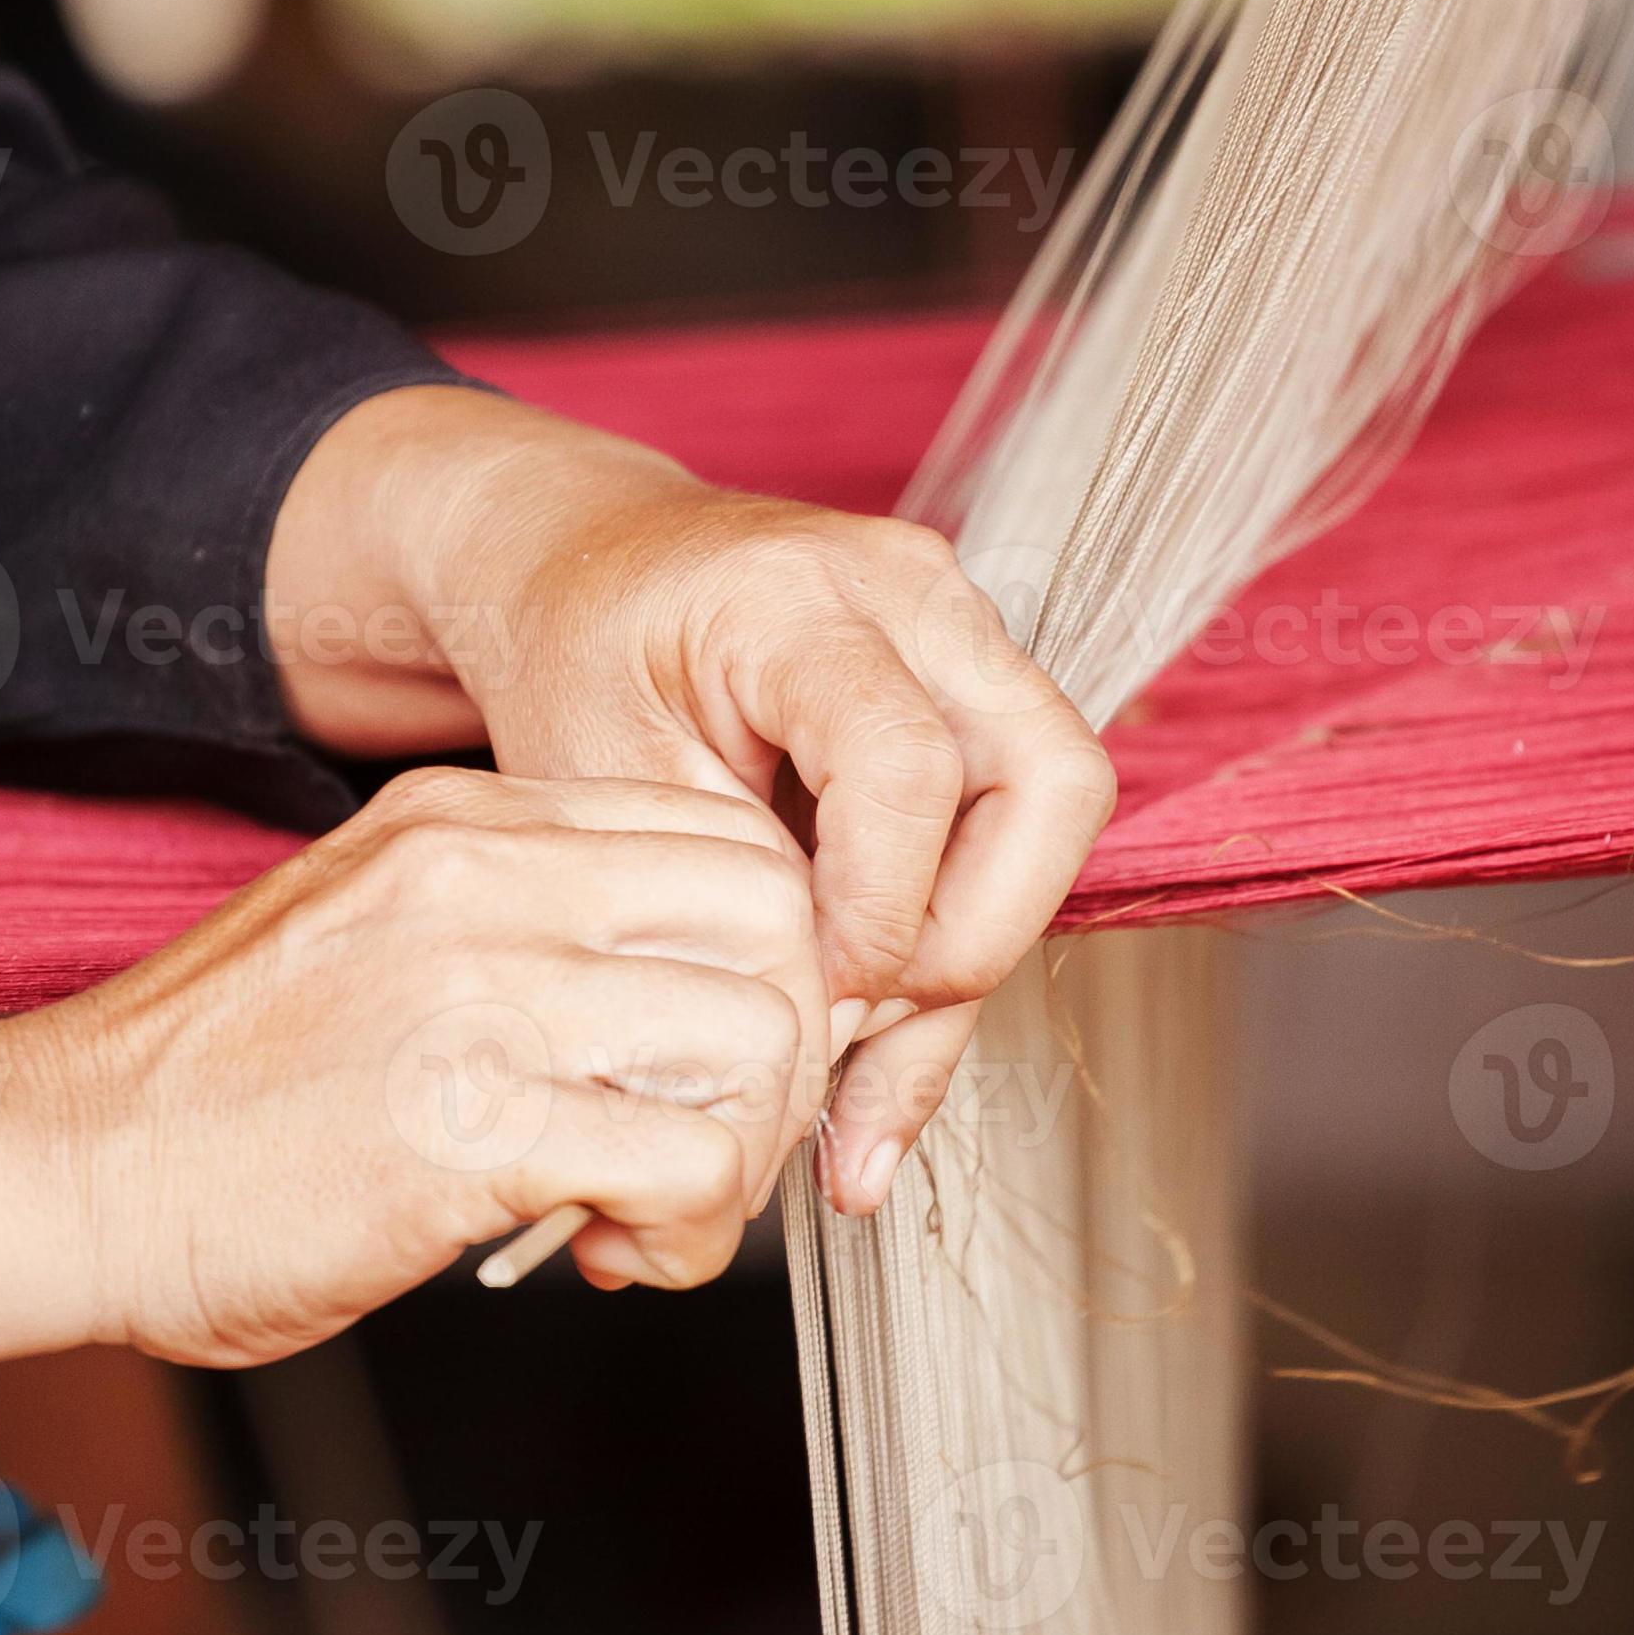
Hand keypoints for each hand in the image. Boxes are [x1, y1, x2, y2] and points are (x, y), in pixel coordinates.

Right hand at [42, 766, 828, 1364]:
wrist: (62, 1165)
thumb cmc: (212, 1082)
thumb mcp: (374, 926)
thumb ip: (518, 928)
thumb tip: (674, 998)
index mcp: (466, 821)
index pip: (722, 839)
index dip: (766, 959)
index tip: (722, 1051)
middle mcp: (485, 879)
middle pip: (774, 922)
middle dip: (783, 1051)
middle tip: (715, 1137)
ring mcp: (481, 991)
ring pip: (757, 1041)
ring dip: (743, 1154)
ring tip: (658, 1211)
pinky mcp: (470, 1125)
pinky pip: (690, 1165)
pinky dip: (691, 1233)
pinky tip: (618, 1253)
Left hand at [272, 390, 1113, 1217]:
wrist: (584, 563)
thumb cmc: (576, 661)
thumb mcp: (610, 788)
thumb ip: (737, 904)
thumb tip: (835, 1065)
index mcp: (793, 598)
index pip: (907, 766)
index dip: (880, 914)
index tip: (812, 1009)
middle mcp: (912, 591)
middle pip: (1049, 780)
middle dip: (973, 941)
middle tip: (858, 1033)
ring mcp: (962, 624)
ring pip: (1058, 806)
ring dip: (974, 950)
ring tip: (861, 1071)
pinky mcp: (977, 676)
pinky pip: (1016, 817)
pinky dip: (955, 933)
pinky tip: (878, 1039)